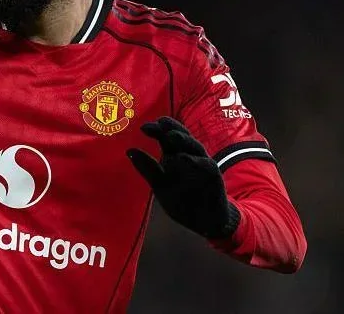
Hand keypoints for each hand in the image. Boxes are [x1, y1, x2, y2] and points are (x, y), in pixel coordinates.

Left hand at [127, 116, 239, 238]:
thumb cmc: (182, 200)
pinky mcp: (213, 175)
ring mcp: (203, 163)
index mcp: (175, 155)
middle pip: (182, 136)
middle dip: (172, 128)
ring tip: (170, 136)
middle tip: (159, 124)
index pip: (166, 136)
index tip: (144, 127)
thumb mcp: (160, 184)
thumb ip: (148, 168)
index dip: (157, 129)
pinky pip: (205, 165)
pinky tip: (184, 158)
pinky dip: (196, 161)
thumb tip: (129, 150)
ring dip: (183, 140)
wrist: (206, 220)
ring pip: (195, 146)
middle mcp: (190, 155)